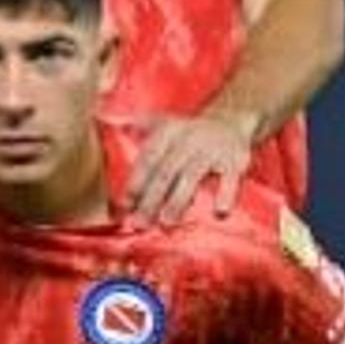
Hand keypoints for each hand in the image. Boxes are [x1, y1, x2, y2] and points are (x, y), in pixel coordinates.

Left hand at [126, 108, 253, 224]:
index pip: (148, 160)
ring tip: (166, 222)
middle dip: (151, 199)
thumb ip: (138, 127)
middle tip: (140, 223)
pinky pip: (230, 178)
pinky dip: (226, 194)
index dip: (136, 182)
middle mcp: (188, 141)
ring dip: (178, 201)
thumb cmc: (188, 132)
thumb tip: (108, 120)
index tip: (125, 206)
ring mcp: (212, 151)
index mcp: (168, 134)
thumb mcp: (163, 123)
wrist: (231, 121)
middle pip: (166, 172)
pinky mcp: (235, 160)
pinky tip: (219, 212)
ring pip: (191, 177)